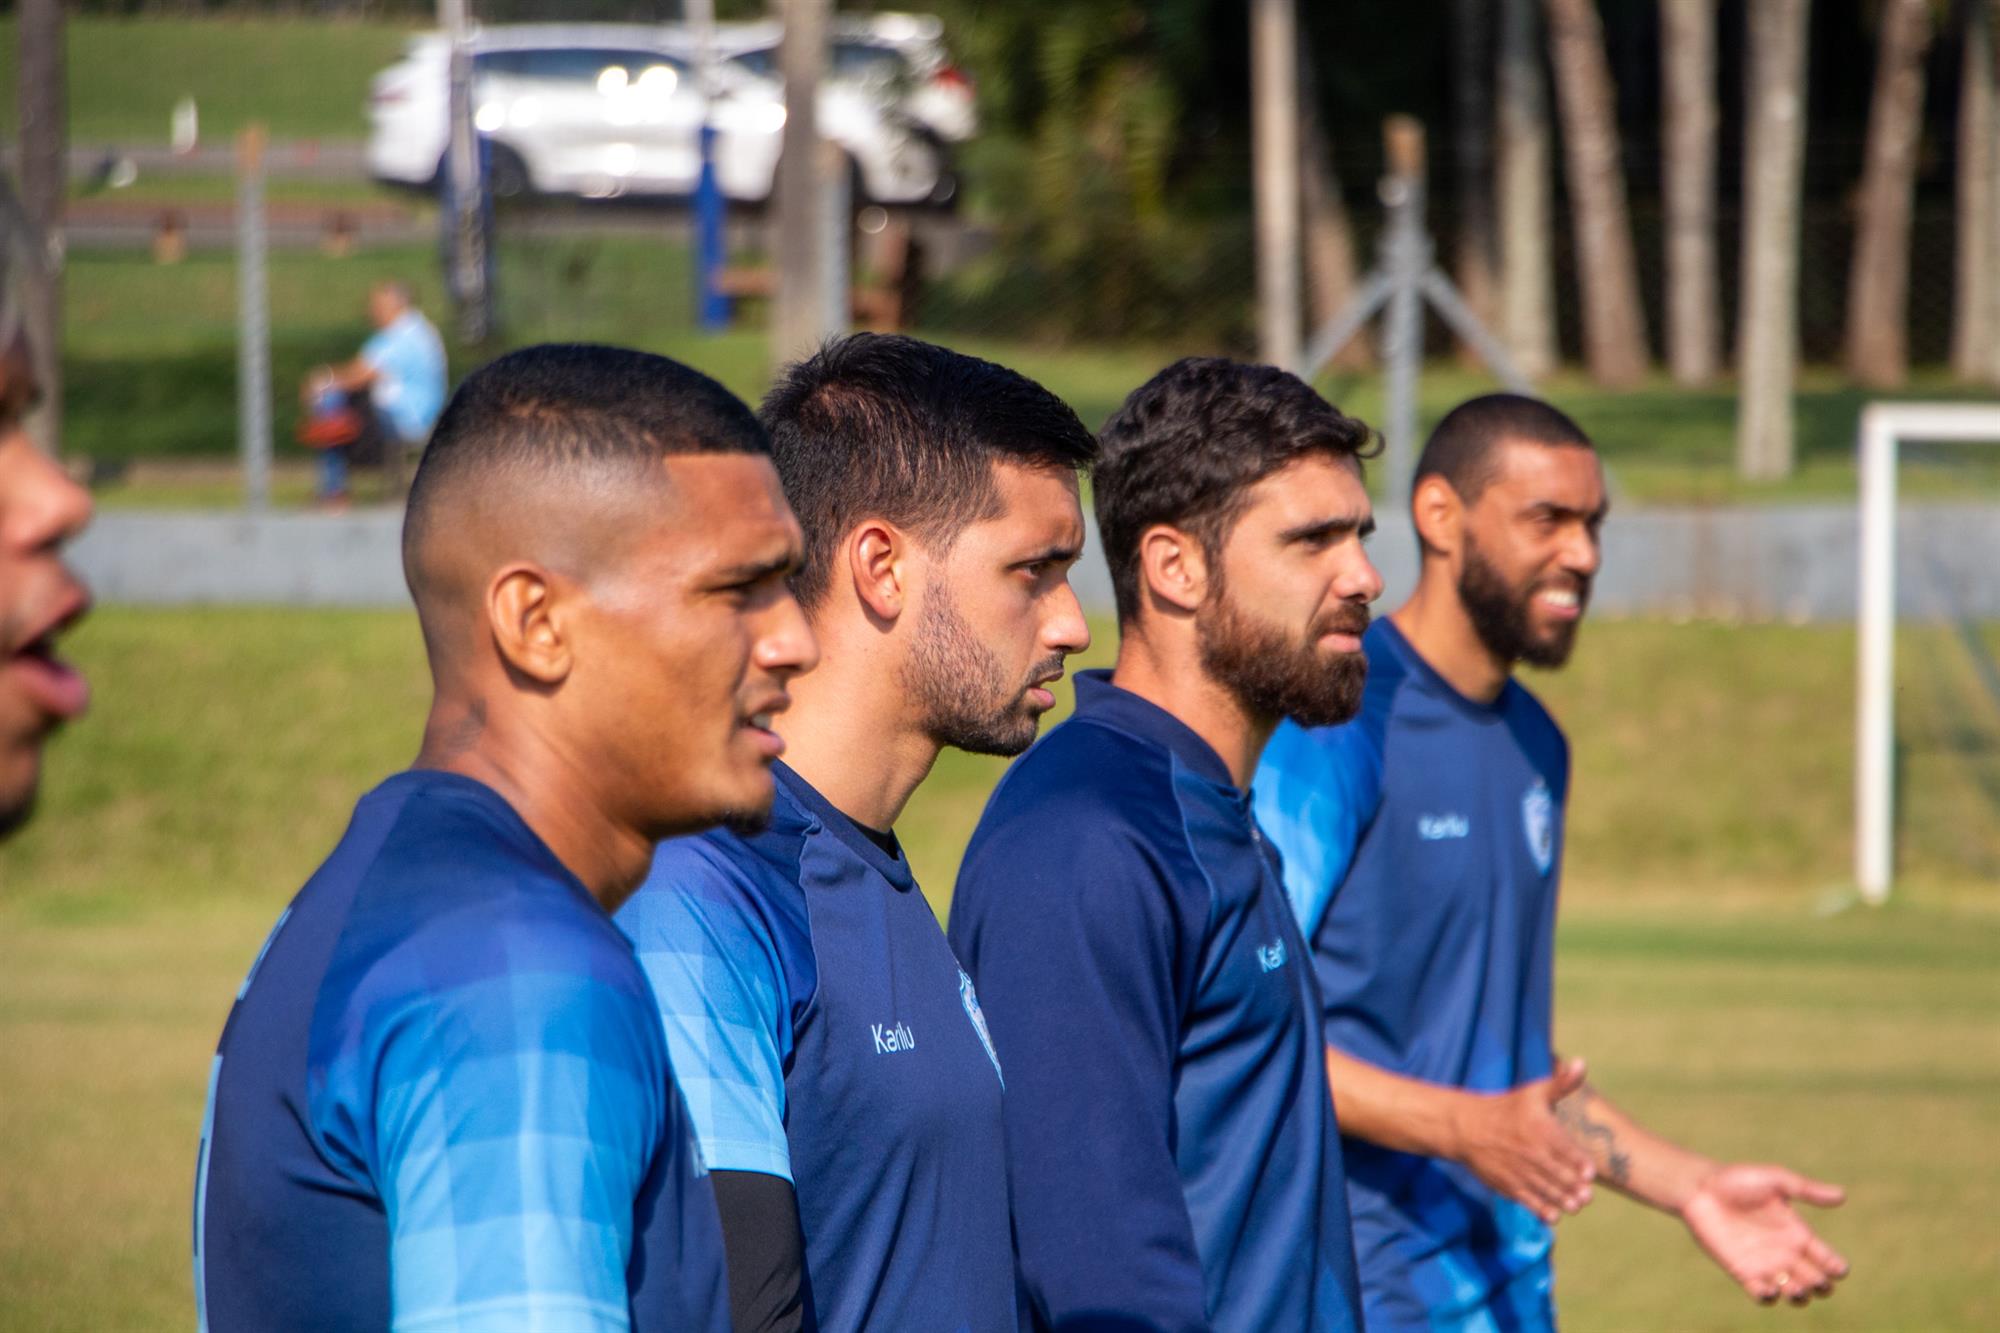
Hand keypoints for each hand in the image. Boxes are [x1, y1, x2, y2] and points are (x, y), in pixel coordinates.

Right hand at [1449, 1057, 1595, 1223]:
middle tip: (1586, 1196)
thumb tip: (1583, 1064)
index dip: (1580, 1164)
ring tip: (1575, 1205)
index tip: (1589, 1173)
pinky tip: (1554, 1215)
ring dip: (1563, 1201)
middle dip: (1575, 1188)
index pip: (1566, 1150)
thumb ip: (1562, 1083)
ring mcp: (1519, 1170)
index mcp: (1540, 1129)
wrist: (1467, 1127)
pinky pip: (1528, 1201)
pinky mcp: (1508, 1185)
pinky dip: (1542, 1210)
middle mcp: (1531, 1152)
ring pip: (1546, 1191)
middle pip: (1559, 1175)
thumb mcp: (1534, 1092)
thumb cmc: (1507, 1108)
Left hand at [1681, 1163, 1848, 1305]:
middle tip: (1812, 1277)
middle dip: (1821, 1286)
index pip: (1829, 1260)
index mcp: (1799, 1233)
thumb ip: (1807, 1189)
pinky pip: (1762, 1295)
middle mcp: (1786, 1252)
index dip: (1837, 1268)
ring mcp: (1766, 1264)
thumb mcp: (1775, 1180)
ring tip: (1792, 1287)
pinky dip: (1768, 1297)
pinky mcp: (1743, 1272)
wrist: (1700, 1190)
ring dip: (1799, 1296)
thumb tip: (1842, 1195)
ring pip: (1794, 1293)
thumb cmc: (1737, 1180)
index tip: (1834, 1266)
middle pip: (1817, 1282)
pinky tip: (1765, 1286)